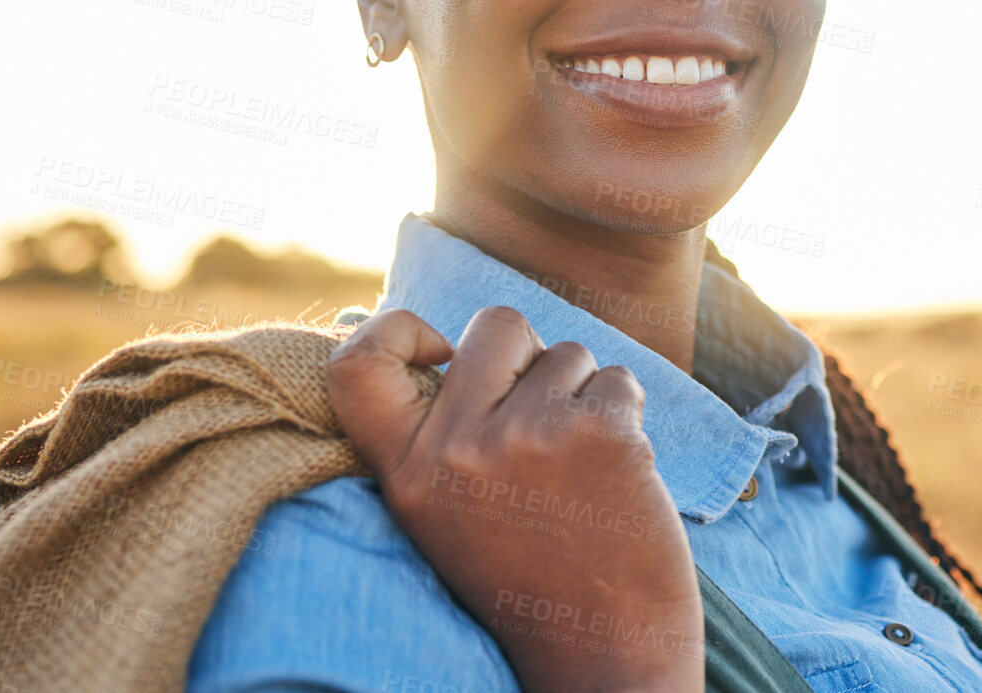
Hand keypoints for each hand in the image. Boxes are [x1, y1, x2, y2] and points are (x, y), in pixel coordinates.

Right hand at [328, 306, 702, 692]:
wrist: (604, 656)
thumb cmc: (531, 578)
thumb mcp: (445, 515)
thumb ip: (436, 436)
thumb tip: (444, 347)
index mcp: (407, 472)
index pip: (355, 364)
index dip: (396, 328)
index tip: (441, 351)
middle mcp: (459, 447)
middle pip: (496, 326)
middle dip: (527, 359)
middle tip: (540, 425)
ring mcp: (531, 434)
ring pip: (567, 354)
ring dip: (582, 397)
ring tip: (579, 472)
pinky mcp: (601, 433)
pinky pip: (619, 381)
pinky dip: (626, 416)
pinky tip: (617, 476)